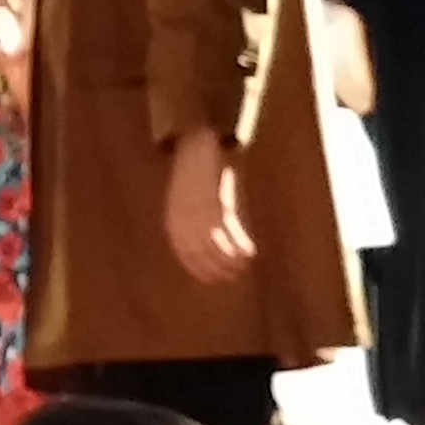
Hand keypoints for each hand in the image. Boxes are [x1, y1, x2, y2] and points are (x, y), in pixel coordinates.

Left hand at [163, 129, 255, 285]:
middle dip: (217, 268)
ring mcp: (200, 210)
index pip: (185, 253)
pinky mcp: (216, 201)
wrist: (196, 144)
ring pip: (215, 246)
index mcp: (174, 218)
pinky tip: (249, 252)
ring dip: (230, 261)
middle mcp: (184, 217)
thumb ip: (191, 223)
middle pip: (200, 253)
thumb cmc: (193, 174)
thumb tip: (204, 247)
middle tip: (233, 276)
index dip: (200, 269)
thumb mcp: (186, 201)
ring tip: (243, 267)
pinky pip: (228, 230)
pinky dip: (239, 244)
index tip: (214, 280)